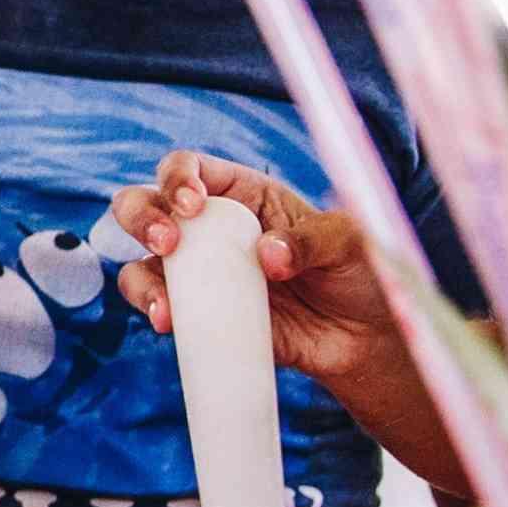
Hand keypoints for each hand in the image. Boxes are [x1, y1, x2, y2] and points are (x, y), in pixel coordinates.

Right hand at [108, 152, 406, 387]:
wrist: (366, 338)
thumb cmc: (359, 273)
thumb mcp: (348, 243)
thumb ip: (310, 240)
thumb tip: (266, 255)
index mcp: (243, 194)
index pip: (191, 168)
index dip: (179, 177)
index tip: (193, 204)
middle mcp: (212, 230)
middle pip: (147, 205)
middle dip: (142, 216)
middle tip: (166, 242)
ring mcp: (202, 276)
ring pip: (141, 263)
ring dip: (141, 278)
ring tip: (165, 303)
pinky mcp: (203, 317)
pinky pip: (163, 310)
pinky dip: (157, 313)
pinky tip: (170, 322)